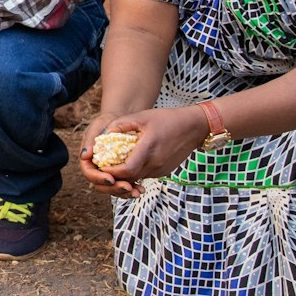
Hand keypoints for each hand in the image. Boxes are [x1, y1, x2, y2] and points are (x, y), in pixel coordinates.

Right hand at [76, 115, 130, 195]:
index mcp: (88, 160)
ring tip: (137, 192)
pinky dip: (132, 189)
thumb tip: (84, 157)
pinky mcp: (119, 175)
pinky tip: (141, 189)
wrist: (118, 122)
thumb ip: (89, 142)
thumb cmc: (105, 123)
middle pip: (101, 185)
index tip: (111, 178)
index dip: (99, 178)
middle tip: (127, 187)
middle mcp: (97, 169)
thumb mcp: (96, 128)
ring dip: (124, 193)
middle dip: (114, 188)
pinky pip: (123, 185)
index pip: (89, 173)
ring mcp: (108, 173)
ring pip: (113, 188)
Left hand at [86, 106, 210, 192]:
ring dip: (125, 175)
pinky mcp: (164, 172)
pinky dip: (135, 172)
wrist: (193, 128)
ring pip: (137, 178)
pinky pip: (145, 175)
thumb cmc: (167, 119)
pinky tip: (131, 162)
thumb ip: (120, 125)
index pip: (126, 170)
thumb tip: (103, 135)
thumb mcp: (141, 116)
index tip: (101, 166)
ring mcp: (160, 170)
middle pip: (129, 178)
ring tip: (114, 165)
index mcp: (148, 148)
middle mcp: (155, 163)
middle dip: (114, 176)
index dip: (111, 171)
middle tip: (103, 168)